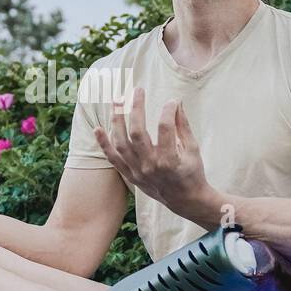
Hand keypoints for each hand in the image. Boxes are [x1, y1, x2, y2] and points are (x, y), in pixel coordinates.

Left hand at [94, 87, 218, 222]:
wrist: (185, 201)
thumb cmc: (192, 172)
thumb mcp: (193, 149)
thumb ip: (183, 125)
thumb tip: (176, 102)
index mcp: (170, 160)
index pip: (165, 128)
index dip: (168, 111)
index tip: (172, 101)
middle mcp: (150, 166)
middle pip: (137, 132)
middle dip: (137, 108)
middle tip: (138, 90)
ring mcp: (137, 172)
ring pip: (121, 143)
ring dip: (117, 120)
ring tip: (117, 100)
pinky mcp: (130, 176)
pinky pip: (113, 159)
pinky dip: (104, 144)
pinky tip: (98, 128)